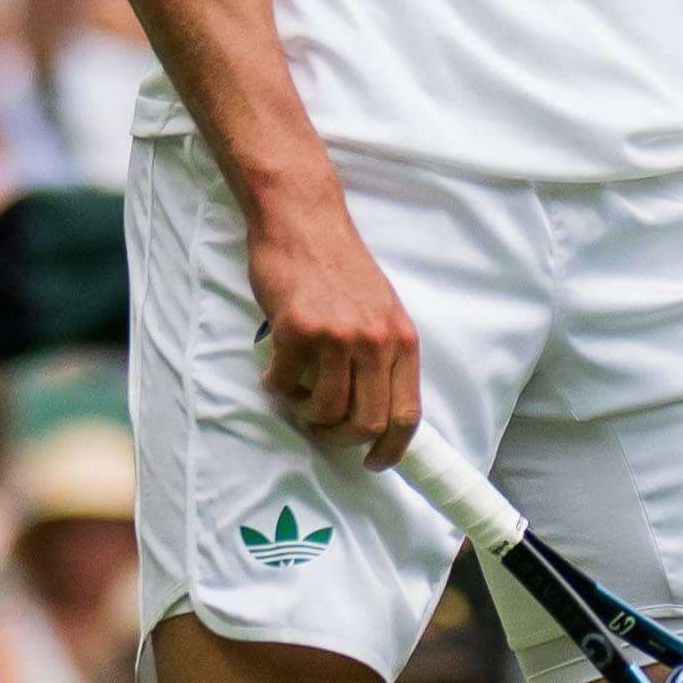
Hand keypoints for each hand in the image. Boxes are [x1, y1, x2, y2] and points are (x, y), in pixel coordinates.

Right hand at [246, 193, 420, 457]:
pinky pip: (286, 384)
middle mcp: (377, 341)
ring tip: (297, 395)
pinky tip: (274, 372)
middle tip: (322, 427)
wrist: (304, 220)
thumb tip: (376, 410)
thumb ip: (382, 354)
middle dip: (341, 437)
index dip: (392, 449)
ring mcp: (338, 336)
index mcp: (402, 339)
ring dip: (307, 414)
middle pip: (368, 422)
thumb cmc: (337, 267)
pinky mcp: (298, 329)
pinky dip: (277, 387)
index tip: (375, 462)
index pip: (408, 413)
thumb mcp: (380, 310)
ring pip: (326, 411)